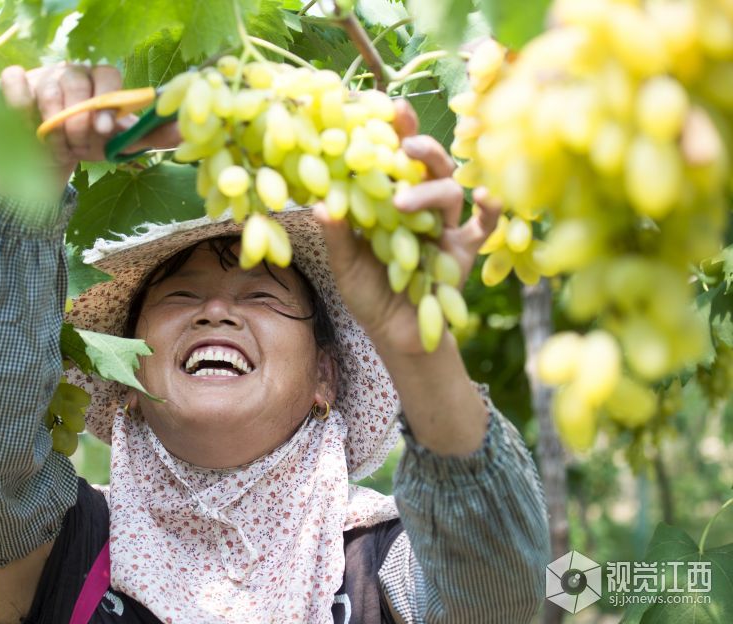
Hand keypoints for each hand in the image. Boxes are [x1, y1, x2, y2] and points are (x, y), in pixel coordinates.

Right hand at [0, 63, 179, 185]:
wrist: (47, 156)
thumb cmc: (88, 143)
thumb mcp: (120, 144)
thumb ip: (150, 137)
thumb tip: (184, 131)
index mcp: (101, 82)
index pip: (108, 77)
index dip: (107, 101)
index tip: (105, 129)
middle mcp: (74, 73)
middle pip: (76, 83)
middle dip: (78, 122)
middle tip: (79, 144)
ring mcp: (43, 75)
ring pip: (48, 90)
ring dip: (52, 126)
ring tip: (58, 145)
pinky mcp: (15, 81)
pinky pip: (14, 82)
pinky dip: (18, 103)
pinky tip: (26, 125)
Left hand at [315, 99, 501, 354]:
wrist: (396, 334)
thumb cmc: (369, 292)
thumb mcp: (345, 264)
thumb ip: (336, 235)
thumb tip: (318, 204)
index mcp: (392, 198)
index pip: (394, 157)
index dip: (393, 131)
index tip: (383, 105)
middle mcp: (422, 206)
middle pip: (430, 164)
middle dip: (421, 147)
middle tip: (402, 144)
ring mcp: (445, 227)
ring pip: (451, 191)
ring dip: (431, 189)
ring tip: (403, 201)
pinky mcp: (464, 252)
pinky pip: (484, 226)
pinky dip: (490, 209)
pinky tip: (485, 196)